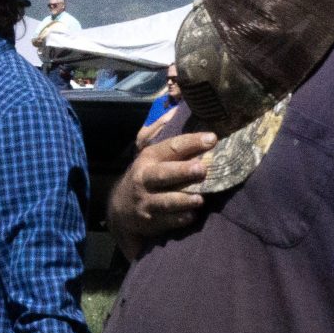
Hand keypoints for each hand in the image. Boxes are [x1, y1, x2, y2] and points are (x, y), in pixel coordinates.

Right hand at [108, 131, 215, 251]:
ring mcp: (146, 201)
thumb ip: (165, 137)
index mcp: (149, 158)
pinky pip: (165, 221)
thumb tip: (179, 110)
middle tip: (201, 169)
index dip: (191, 142)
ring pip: (164, 201)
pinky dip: (177, 219)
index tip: (212, 138)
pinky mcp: (149, 221)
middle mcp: (145, 179)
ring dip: (182, 200)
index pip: (171, 147)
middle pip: (164, 174)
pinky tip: (190, 216)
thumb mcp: (151, 156)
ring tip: (200, 199)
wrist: (121, 209)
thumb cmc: (146, 176)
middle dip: (182, 171)